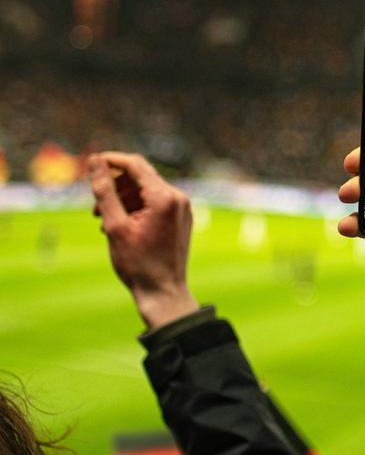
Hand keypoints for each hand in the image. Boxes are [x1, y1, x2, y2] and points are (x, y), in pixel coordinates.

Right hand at [89, 152, 198, 329]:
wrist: (164, 293)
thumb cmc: (138, 264)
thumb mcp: (115, 225)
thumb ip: (105, 191)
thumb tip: (95, 161)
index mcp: (164, 198)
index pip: (135, 165)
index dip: (111, 161)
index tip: (91, 165)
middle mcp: (178, 198)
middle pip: (141, 177)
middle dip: (115, 187)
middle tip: (95, 209)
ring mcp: (182, 208)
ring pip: (146, 190)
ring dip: (123, 200)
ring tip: (105, 223)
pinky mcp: (181, 218)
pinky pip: (156, 203)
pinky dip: (136, 209)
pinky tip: (121, 227)